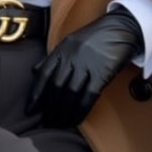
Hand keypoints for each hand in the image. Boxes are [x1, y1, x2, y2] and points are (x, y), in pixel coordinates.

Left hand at [26, 6, 143, 126]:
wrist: (121, 27)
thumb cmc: (94, 36)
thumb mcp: (70, 41)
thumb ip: (53, 57)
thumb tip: (35, 71)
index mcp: (62, 49)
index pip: (43, 74)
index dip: (35, 94)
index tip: (30, 110)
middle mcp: (72, 57)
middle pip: (56, 86)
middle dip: (49, 107)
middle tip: (46, 122)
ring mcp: (87, 64)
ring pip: (70, 93)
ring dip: (63, 112)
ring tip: (59, 124)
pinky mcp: (102, 72)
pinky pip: (89, 95)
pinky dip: (81, 110)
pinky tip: (76, 119)